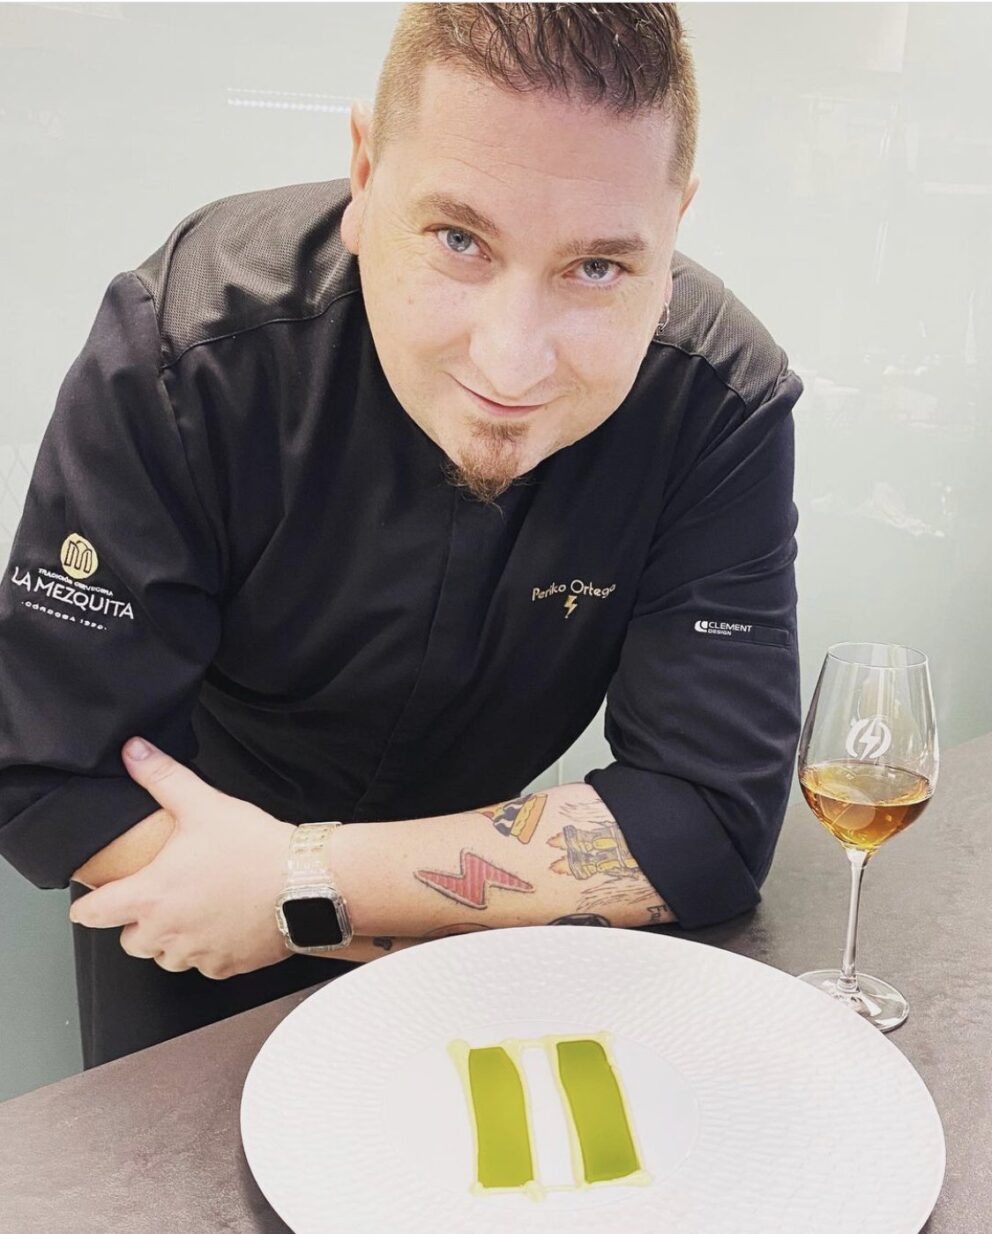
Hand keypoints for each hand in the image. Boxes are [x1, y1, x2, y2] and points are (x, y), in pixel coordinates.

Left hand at [69, 738, 296, 978]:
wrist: (305, 883)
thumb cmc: (254, 848)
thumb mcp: (204, 804)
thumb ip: (162, 777)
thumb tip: (133, 751)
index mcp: (150, 896)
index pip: (92, 915)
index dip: (87, 906)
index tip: (92, 902)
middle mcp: (167, 933)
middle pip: (130, 942)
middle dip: (138, 922)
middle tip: (161, 896)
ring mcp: (197, 955)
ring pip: (166, 957)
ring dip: (172, 939)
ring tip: (195, 909)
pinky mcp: (226, 966)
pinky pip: (204, 966)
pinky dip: (209, 950)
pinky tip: (226, 923)